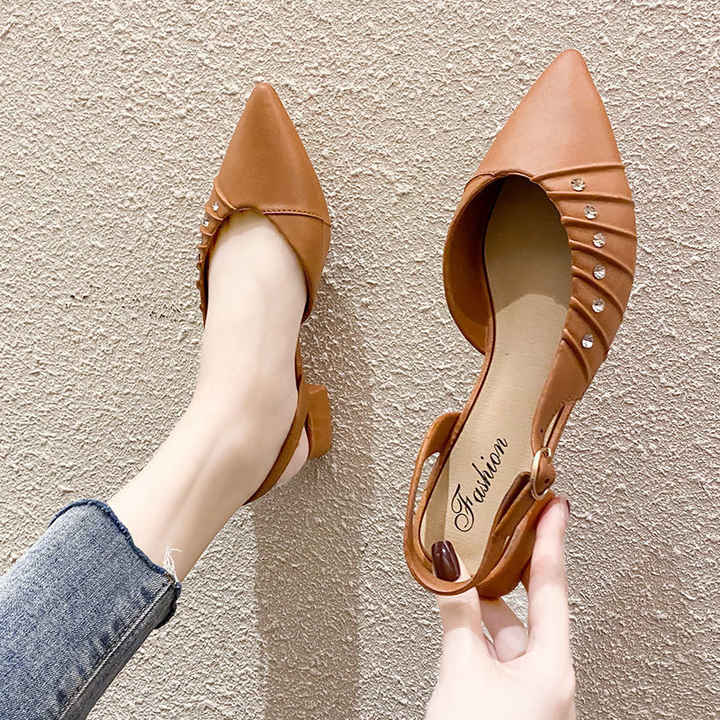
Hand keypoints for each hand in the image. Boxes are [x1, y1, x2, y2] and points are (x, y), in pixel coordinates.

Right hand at [426, 497, 574, 719]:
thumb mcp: (462, 672)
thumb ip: (456, 617)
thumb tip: (447, 572)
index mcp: (552, 666)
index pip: (551, 586)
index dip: (551, 541)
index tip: (555, 507)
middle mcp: (545, 676)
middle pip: (526, 607)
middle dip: (506, 571)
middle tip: (496, 531)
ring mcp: (525, 691)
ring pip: (504, 631)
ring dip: (481, 603)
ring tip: (459, 570)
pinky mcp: (505, 701)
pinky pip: (491, 652)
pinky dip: (472, 629)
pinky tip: (455, 614)